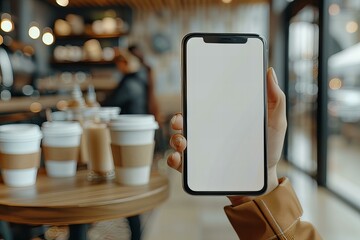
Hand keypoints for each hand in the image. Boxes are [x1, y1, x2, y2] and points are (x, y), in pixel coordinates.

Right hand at [167, 67, 286, 204]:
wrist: (263, 179)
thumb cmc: (269, 148)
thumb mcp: (276, 122)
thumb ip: (275, 99)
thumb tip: (269, 71)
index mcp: (222, 118)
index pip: (204, 104)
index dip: (194, 97)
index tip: (191, 91)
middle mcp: (209, 132)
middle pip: (186, 121)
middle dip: (178, 119)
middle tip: (180, 120)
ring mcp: (202, 150)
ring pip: (179, 140)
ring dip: (175, 139)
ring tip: (182, 142)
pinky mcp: (198, 168)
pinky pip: (180, 162)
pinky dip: (174, 159)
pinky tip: (179, 158)